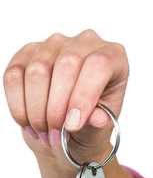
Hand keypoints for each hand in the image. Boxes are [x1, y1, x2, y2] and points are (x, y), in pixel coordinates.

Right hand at [3, 30, 128, 164]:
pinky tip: (29, 124)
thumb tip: (97, 119)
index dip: (84, 96)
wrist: (67, 126)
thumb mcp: (102, 126)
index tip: (72, 126)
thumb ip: (99, 121)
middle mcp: (85, 41)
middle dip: (57, 108)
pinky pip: (13, 76)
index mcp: (114, 55)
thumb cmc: (91, 122)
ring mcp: (53, 44)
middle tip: (56, 136)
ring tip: (45, 134)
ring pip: (38, 70)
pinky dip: (18, 105)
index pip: (99, 65)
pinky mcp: (26, 53)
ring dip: (37, 110)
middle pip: (67, 64)